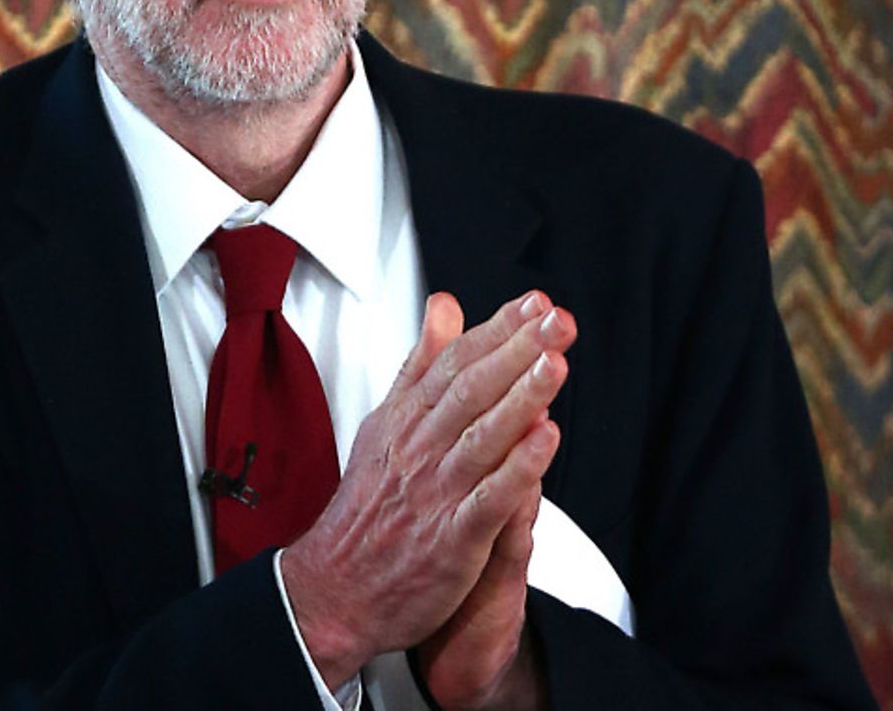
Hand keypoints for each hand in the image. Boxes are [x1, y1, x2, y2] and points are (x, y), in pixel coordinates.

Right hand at [280, 291, 573, 686]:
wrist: (337, 588)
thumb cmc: (367, 507)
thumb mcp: (385, 421)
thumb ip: (421, 363)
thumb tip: (445, 307)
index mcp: (407, 419)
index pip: (456, 362)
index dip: (498, 330)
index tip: (534, 304)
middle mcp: (421, 449)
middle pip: (471, 389)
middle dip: (517, 351)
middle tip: (555, 321)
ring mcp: (436, 493)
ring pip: (482, 437)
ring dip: (521, 399)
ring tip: (553, 365)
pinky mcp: (451, 539)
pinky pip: (488, 499)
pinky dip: (517, 470)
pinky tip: (544, 442)